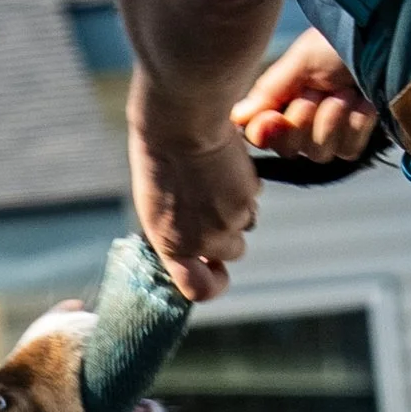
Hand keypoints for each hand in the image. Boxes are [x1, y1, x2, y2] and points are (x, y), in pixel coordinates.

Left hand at [128, 81, 257, 301]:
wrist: (180, 122)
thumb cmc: (159, 155)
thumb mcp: (156, 203)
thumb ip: (177, 230)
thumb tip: (198, 243)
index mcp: (171, 244)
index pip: (200, 290)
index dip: (214, 282)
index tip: (216, 267)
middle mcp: (202, 240)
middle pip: (232, 250)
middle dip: (228, 230)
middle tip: (212, 198)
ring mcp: (228, 221)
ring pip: (246, 223)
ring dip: (238, 206)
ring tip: (216, 176)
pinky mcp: (247, 198)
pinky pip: (254, 196)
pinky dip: (245, 183)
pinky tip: (226, 162)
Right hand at [233, 27, 378, 166]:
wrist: (385, 36)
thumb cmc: (339, 42)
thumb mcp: (300, 61)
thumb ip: (269, 91)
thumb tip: (237, 117)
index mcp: (281, 99)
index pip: (261, 133)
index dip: (265, 132)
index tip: (273, 118)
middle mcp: (303, 119)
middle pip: (289, 149)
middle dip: (303, 122)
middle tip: (316, 92)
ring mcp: (332, 131)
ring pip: (319, 153)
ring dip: (331, 120)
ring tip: (344, 91)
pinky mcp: (358, 136)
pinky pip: (349, 149)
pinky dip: (356, 123)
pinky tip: (362, 100)